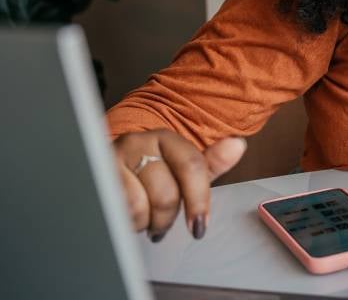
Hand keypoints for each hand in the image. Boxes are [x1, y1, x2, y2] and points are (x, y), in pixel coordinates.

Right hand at [112, 129, 245, 240]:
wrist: (105, 168)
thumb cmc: (149, 173)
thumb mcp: (181, 167)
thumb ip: (210, 162)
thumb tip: (237, 145)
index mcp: (165, 137)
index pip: (192, 166)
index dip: (199, 200)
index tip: (199, 226)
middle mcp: (137, 143)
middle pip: (166, 193)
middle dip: (168, 217)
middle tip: (162, 222)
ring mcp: (111, 159)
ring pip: (139, 206)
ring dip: (145, 222)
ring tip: (143, 218)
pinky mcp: (93, 180)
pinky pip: (116, 213)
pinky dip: (126, 223)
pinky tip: (127, 217)